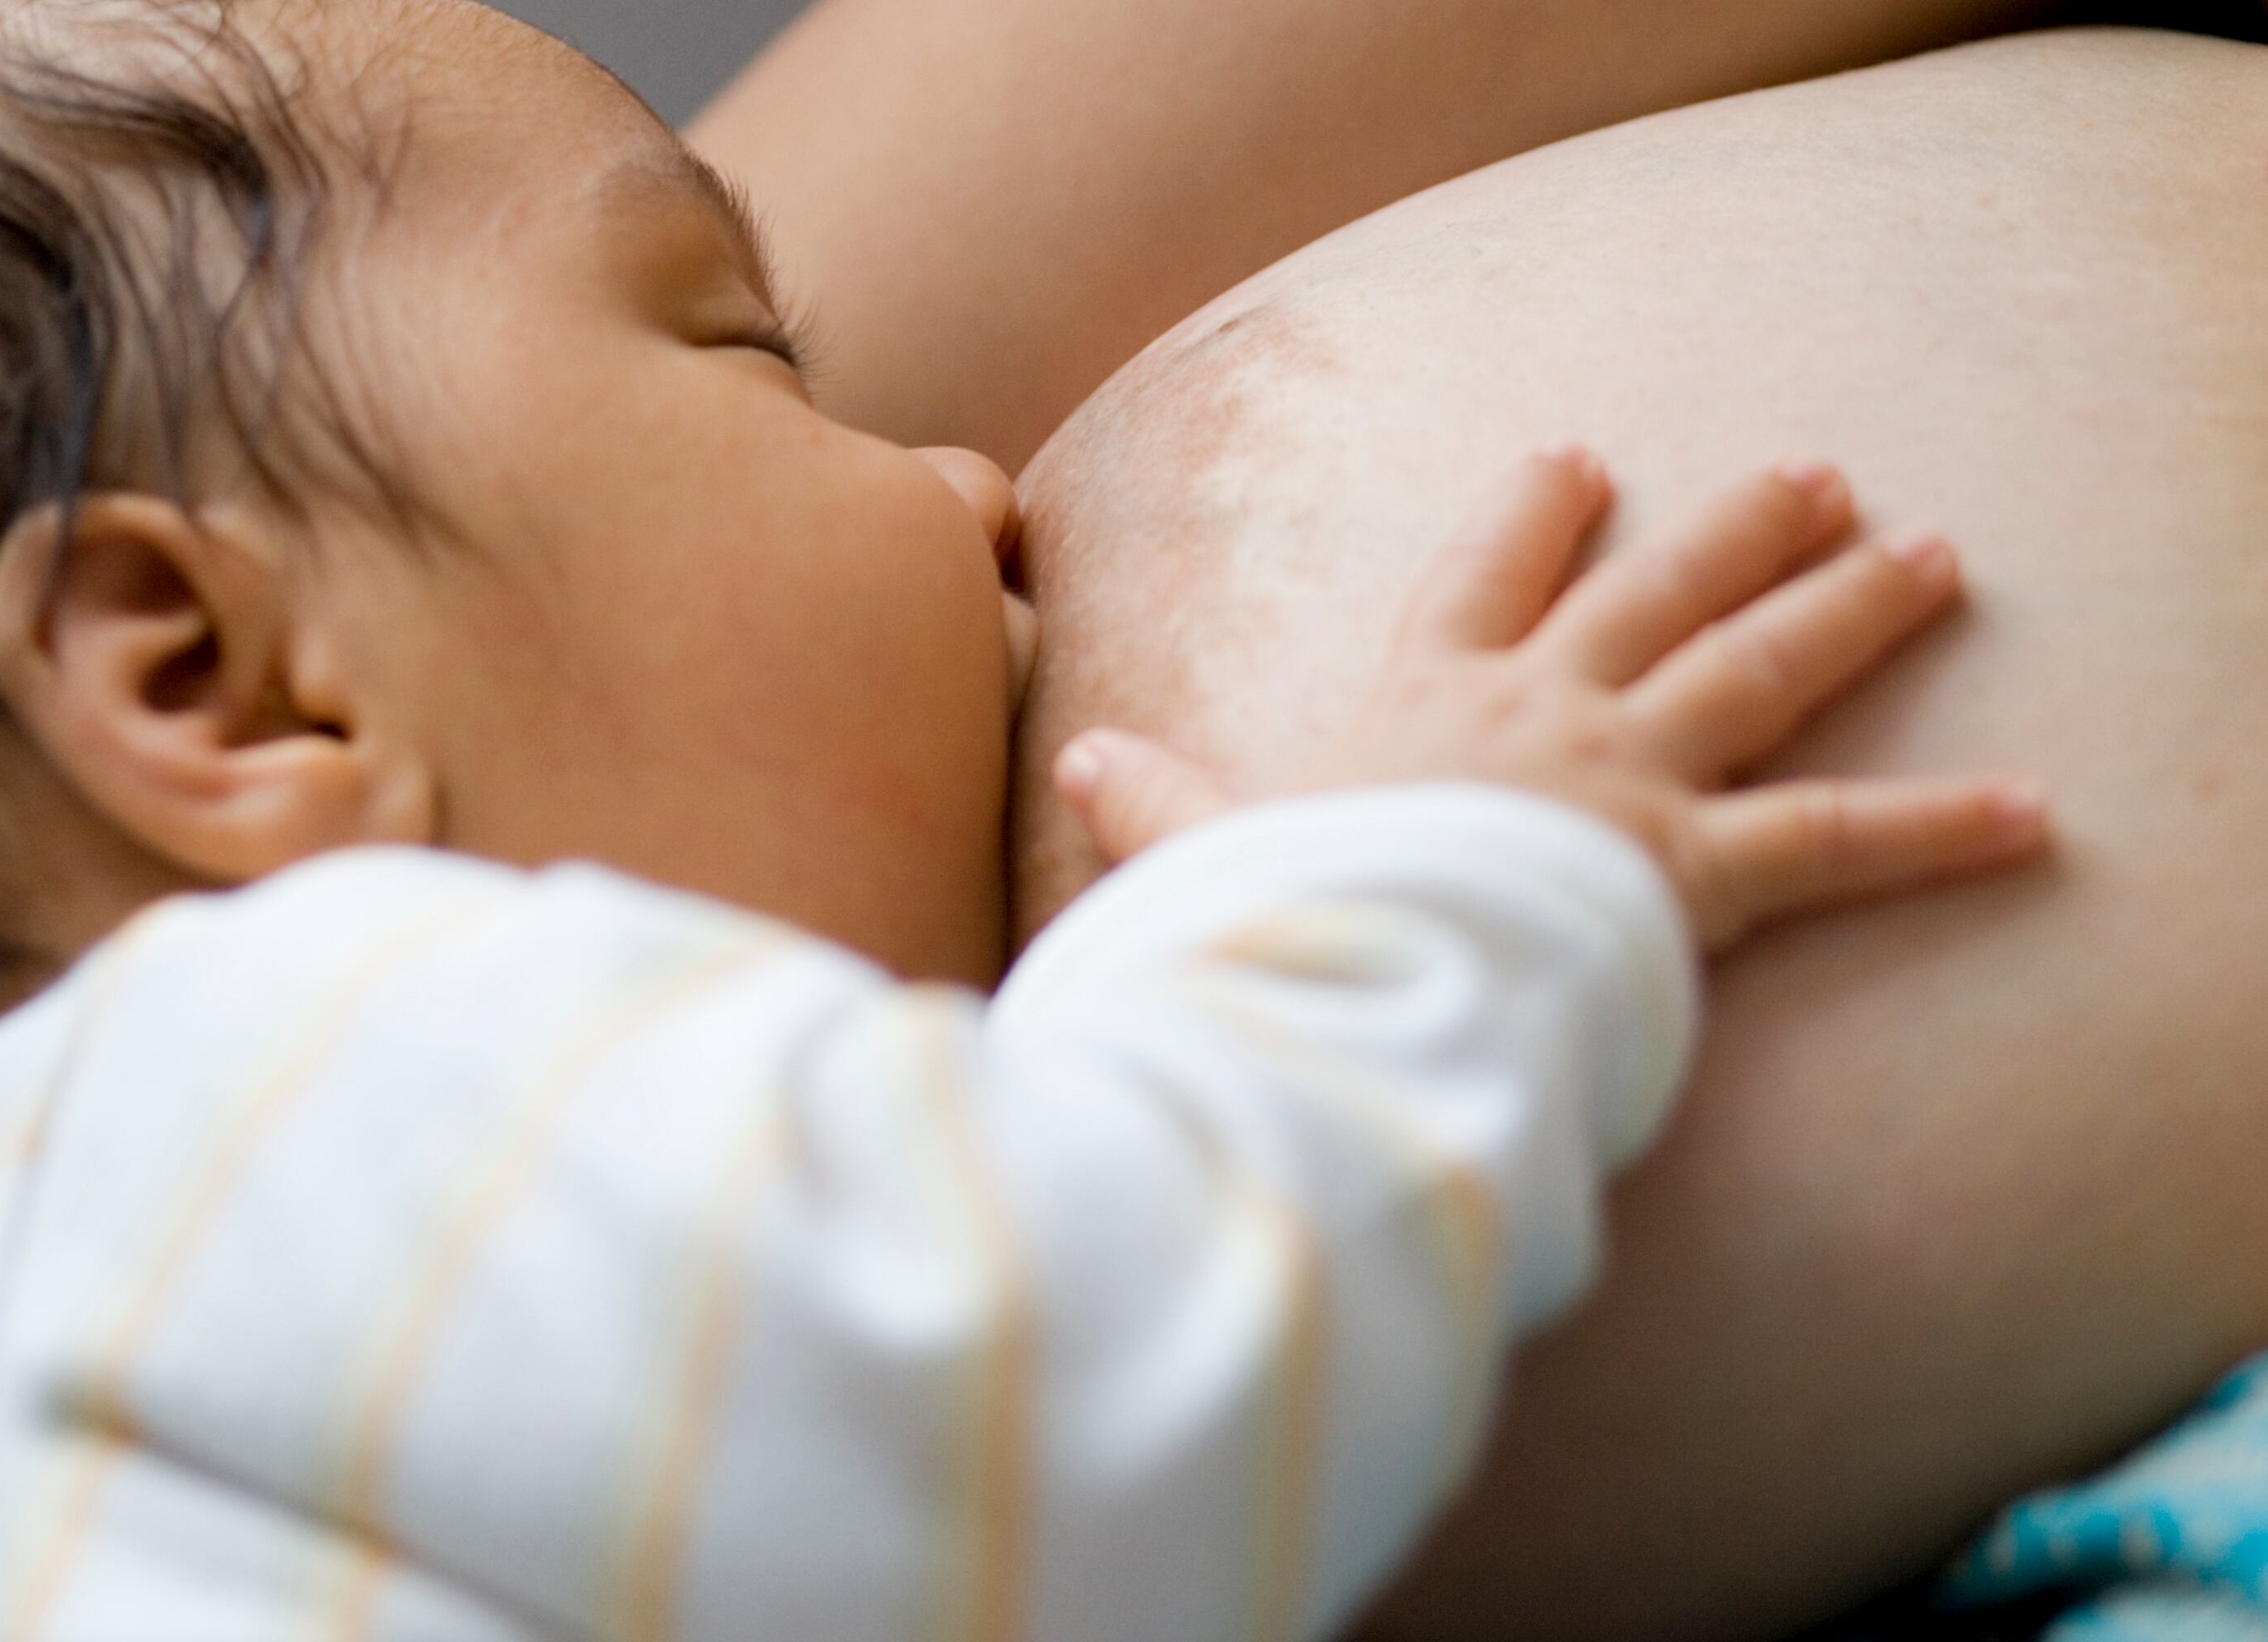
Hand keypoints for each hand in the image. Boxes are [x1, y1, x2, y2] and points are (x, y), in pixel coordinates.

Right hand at [1053, 449, 2048, 949]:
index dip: (1531, 519)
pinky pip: (1832, 843)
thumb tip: (1077, 755)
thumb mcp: (1199, 852)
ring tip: (1929, 554)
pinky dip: (1934, 832)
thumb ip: (1156, 803)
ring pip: (1757, 666)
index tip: (1577, 464)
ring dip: (1849, 605)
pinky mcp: (1690, 868)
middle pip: (1654, 592)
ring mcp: (1622, 775)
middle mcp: (1536, 711)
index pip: (1481, 580)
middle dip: (1738, 531)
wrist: (1332, 979)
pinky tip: (2028, 813)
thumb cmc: (1266, 919)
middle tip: (1813, 481)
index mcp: (1421, 702)